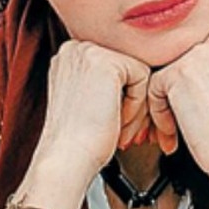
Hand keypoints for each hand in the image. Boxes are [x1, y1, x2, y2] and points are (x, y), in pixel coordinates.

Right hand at [37, 40, 150, 176]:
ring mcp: (89, 51)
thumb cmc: (77, 142)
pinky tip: (119, 122)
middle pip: (128, 69)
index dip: (123, 100)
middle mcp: (76, 48)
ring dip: (137, 108)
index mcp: (70, 56)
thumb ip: (103, 82)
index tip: (119, 125)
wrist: (66, 160)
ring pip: (138, 73)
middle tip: (126, 133)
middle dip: (133, 104)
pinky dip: (138, 105)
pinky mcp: (106, 62)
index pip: (116, 68)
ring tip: (122, 132)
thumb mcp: (87, 101)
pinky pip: (143, 77)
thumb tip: (132, 80)